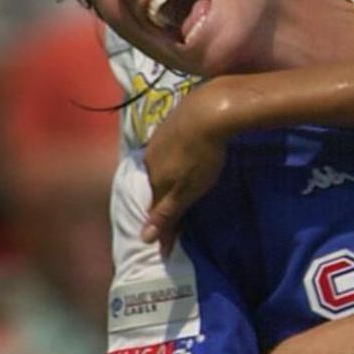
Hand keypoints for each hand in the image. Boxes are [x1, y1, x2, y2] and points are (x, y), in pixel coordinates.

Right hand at [141, 81, 234, 255]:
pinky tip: (184, 158)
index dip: (161, 225)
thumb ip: (167, 213)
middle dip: (161, 201)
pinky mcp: (169, 125)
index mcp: (154, 180)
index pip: (152, 210)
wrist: (209, 110)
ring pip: (159, 168)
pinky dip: (173, 160)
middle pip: (154, 188)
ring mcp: (158, 141)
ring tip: (180, 185)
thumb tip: (143, 238)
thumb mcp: (187, 190)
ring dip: (167, 179)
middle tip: (175, 211)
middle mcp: (149, 162)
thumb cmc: (202, 155)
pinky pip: (167, 150)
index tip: (167, 243)